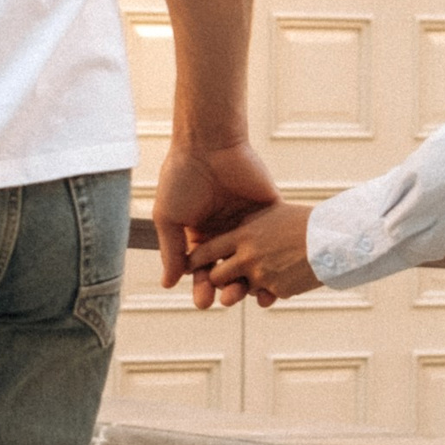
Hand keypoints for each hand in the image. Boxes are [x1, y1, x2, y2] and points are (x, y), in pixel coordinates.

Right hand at [152, 139, 280, 293]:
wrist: (207, 143)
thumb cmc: (182, 176)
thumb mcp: (168, 216)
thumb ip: (171, 251)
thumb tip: (169, 284)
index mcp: (200, 235)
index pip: (203, 269)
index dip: (202, 286)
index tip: (202, 301)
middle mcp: (225, 232)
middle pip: (229, 270)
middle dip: (227, 288)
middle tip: (227, 299)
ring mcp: (248, 224)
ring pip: (253, 261)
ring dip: (251, 281)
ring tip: (248, 294)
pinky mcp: (269, 212)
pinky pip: (275, 241)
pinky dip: (275, 261)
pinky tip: (273, 278)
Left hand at [187, 200, 318, 307]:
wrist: (332, 238)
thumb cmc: (304, 221)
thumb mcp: (272, 215)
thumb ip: (249, 224)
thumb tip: (233, 230)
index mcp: (243, 234)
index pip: (207, 251)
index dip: (195, 260)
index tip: (188, 265)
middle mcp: (247, 257)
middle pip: (216, 277)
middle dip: (218, 280)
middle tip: (219, 279)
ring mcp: (261, 275)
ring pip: (241, 289)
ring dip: (246, 286)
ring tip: (259, 276)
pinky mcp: (277, 290)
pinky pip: (265, 295)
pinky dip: (271, 290)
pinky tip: (284, 277)